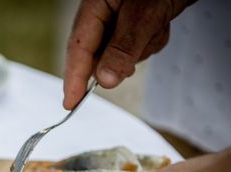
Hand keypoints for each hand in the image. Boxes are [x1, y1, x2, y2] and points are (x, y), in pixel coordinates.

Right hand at [63, 0, 192, 108]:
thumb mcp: (143, 14)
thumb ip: (122, 48)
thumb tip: (104, 80)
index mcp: (94, 6)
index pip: (78, 49)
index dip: (73, 79)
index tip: (70, 103)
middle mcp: (102, 14)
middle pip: (97, 55)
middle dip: (118, 60)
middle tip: (132, 58)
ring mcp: (118, 21)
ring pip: (120, 55)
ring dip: (141, 49)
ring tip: (155, 27)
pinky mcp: (134, 26)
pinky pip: (136, 48)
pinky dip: (150, 43)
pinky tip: (159, 25)